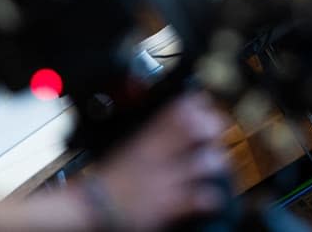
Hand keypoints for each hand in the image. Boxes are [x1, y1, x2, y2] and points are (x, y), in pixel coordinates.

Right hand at [91, 93, 229, 230]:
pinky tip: (212, 199)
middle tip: (217, 134)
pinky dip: (212, 198)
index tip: (206, 106)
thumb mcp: (127, 150)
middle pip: (195, 129)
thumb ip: (148, 138)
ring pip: (205, 162)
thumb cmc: (109, 182)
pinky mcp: (171, 204)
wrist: (95, 207)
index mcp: (147, 140)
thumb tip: (164, 130)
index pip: (176, 111)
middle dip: (212, 129)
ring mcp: (168, 178)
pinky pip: (202, 198)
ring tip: (216, 166)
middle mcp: (160, 155)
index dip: (197, 105)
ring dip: (216, 163)